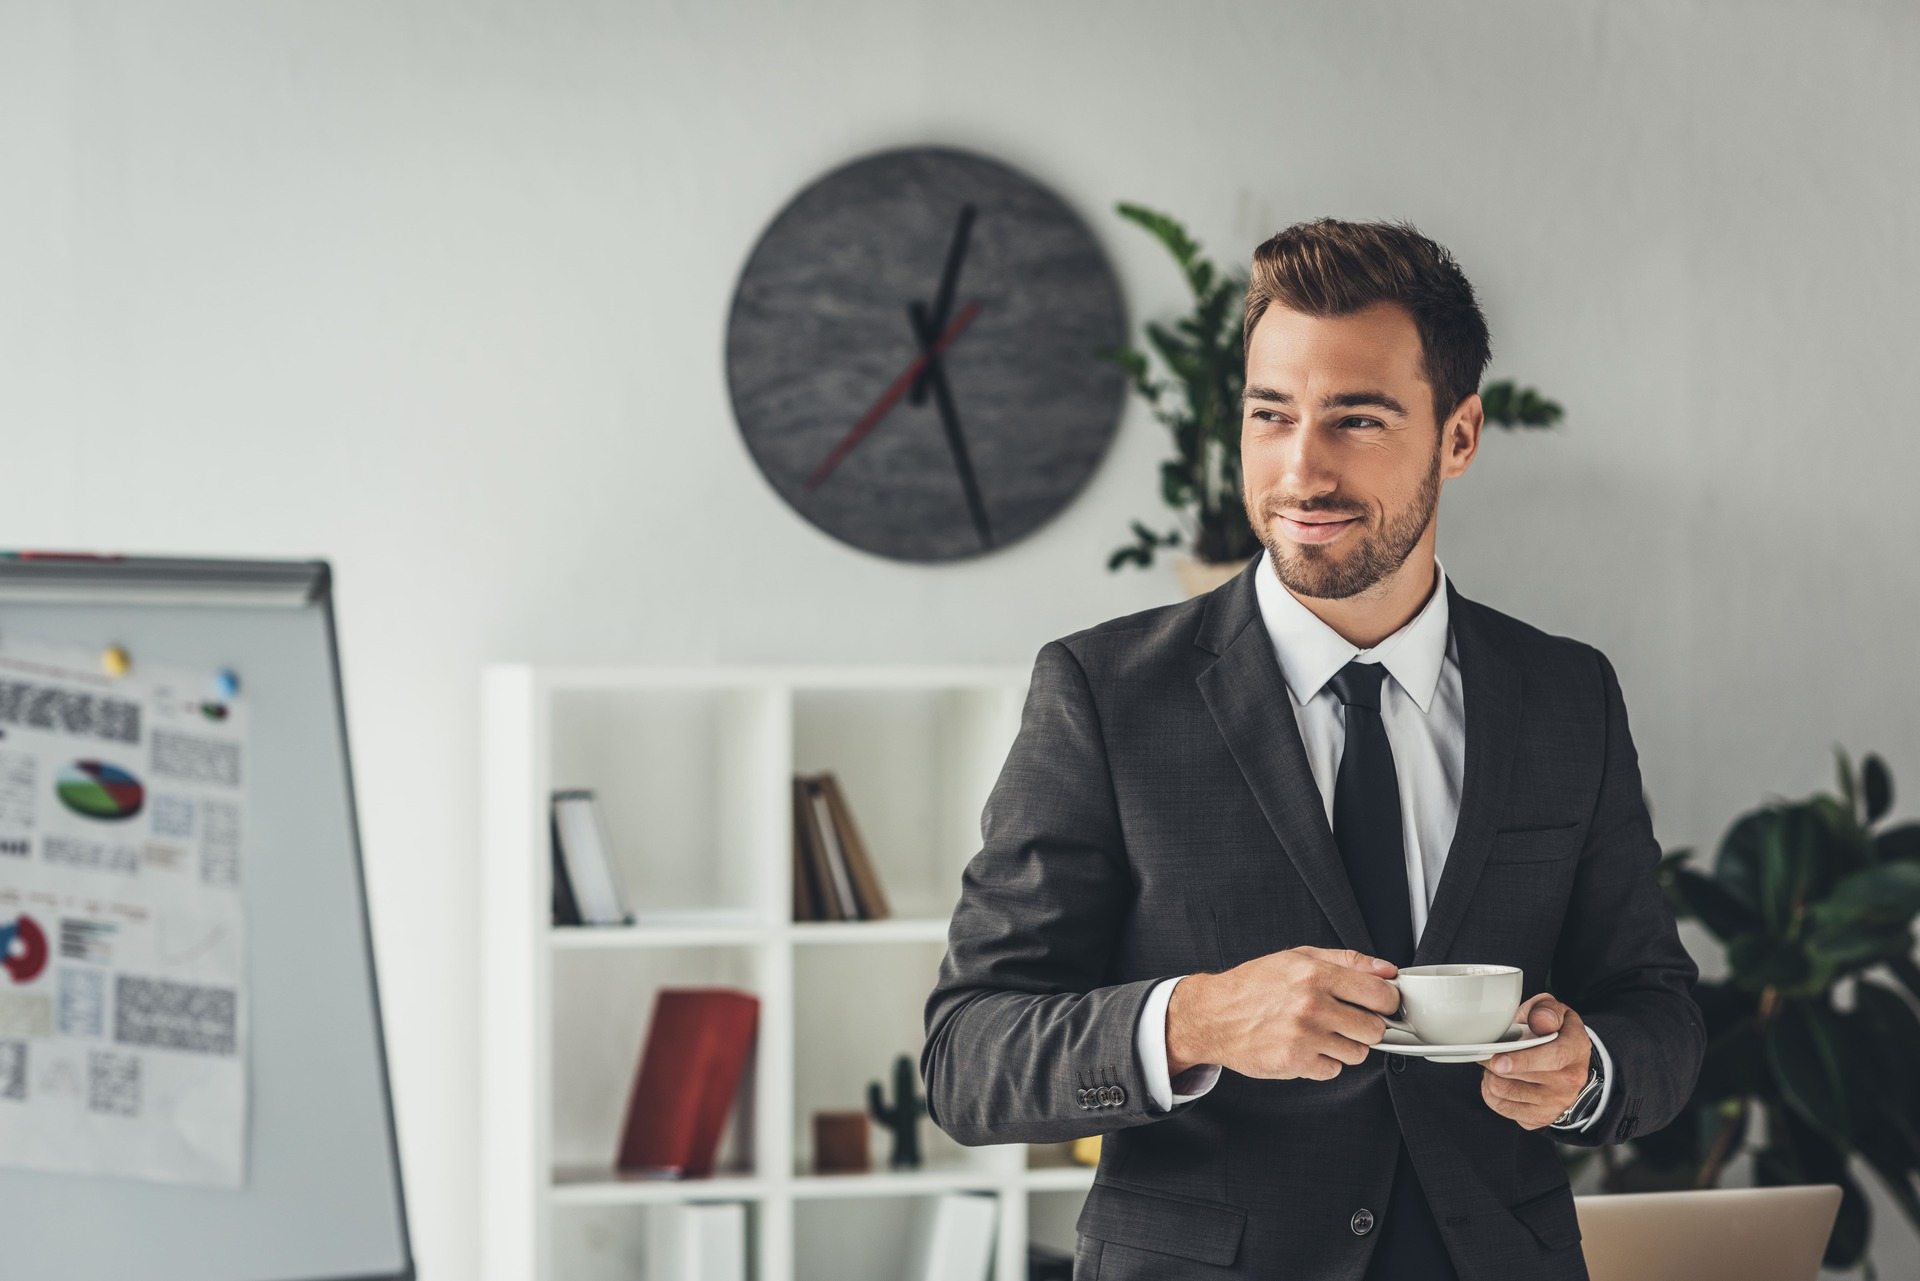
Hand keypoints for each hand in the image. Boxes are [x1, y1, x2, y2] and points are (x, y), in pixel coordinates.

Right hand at [1167, 946, 1399, 1081]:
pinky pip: (1333, 1070)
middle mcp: (1311, 1005)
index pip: (1380, 995)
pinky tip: (1305, 1046)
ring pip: (1357, 1053)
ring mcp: (1304, 1037)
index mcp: (1315, 974)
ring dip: (1344, 1045)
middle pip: (1375, 1029)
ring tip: (1320, 1032)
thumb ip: (1346, 960)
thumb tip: (1386, 970)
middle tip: (1347, 1019)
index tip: (1382, 1004)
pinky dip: (1323, 1062)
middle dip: (1366, 1026)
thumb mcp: (1297, 958)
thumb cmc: (1253, 985)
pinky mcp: (1295, 1062)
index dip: (1387, 1001)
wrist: (1213, 1015)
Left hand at [1480, 994, 1592, 1129]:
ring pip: (1505, 1093)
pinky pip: (1502, 1107)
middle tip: (1489, 1052)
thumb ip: (1547, 1010)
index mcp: (1575, 1049)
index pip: (1552, 1059)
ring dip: (1490, 1076)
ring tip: (1496, 1065)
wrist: (1570, 1063)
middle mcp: (1570, 1081)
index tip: (1498, 1060)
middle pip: (1521, 1078)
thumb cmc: (1556, 1034)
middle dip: (1494, 1062)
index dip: (1522, 1061)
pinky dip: (1491, 1093)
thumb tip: (1540, 1021)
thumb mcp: (1556, 1012)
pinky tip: (1499, 1080)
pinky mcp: (1540, 1118)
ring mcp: (1556, 1103)